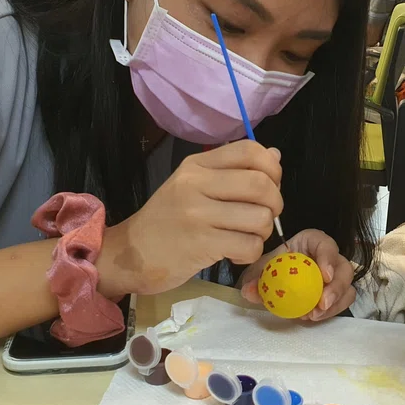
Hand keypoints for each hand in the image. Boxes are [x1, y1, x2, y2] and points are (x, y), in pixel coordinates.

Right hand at [99, 141, 282, 295]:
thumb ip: (233, 171)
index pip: (249, 150)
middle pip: (261, 183)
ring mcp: (197, 214)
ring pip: (260, 217)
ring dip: (263, 232)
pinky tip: (236, 254)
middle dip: (275, 203)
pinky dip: (251, 253)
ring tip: (247, 237)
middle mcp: (196, 183)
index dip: (272, 168)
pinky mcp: (200, 244)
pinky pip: (249, 245)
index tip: (271, 185)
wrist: (130, 254)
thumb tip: (275, 156)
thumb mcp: (194, 186)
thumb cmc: (167, 221)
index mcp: (197, 165)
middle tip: (263, 216)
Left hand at [240, 229, 355, 320]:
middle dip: (337, 287)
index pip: (326, 244)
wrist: (274, 279)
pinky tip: (314, 317)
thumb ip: (254, 278)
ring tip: (314, 315)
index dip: (329, 258)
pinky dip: (331, 312)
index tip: (324, 276)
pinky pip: (342, 302)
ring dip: (335, 303)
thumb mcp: (260, 269)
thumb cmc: (272, 267)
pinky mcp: (335, 293)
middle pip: (344, 268)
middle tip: (322, 303)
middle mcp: (328, 257)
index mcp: (312, 242)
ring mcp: (335, 276)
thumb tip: (249, 290)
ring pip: (347, 287)